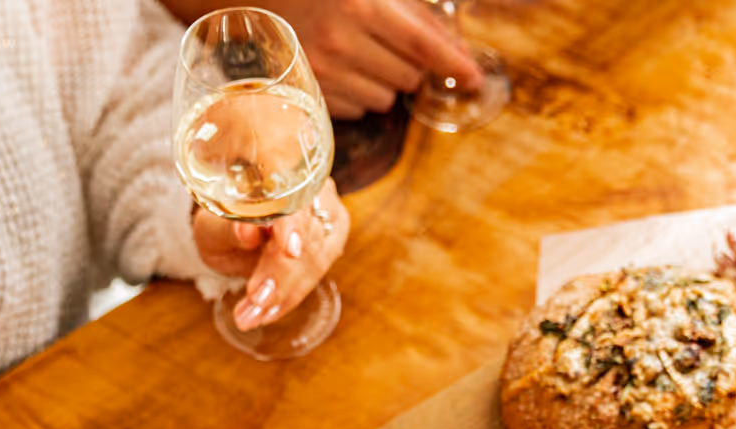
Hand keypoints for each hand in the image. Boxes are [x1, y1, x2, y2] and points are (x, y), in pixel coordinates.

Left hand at [193, 181, 348, 331]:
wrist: (230, 236)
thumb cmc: (220, 224)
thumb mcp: (213, 225)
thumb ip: (229, 227)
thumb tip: (246, 232)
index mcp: (285, 175)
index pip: (296, 201)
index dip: (294, 225)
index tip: (288, 250)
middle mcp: (314, 193)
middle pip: (308, 238)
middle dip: (281, 276)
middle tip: (254, 301)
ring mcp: (327, 221)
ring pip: (313, 262)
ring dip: (282, 294)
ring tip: (251, 315)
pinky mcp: (328, 249)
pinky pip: (311, 278)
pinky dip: (286, 299)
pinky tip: (264, 314)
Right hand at [267, 0, 480, 117]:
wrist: (259, 2)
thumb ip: (415, 16)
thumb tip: (458, 53)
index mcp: (362, 5)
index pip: (422, 44)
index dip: (453, 63)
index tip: (476, 78)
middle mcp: (342, 41)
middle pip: (409, 77)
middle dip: (410, 66)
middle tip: (388, 46)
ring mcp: (323, 72)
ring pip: (385, 99)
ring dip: (384, 83)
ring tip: (360, 57)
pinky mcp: (310, 95)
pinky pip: (358, 110)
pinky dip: (358, 95)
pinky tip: (341, 70)